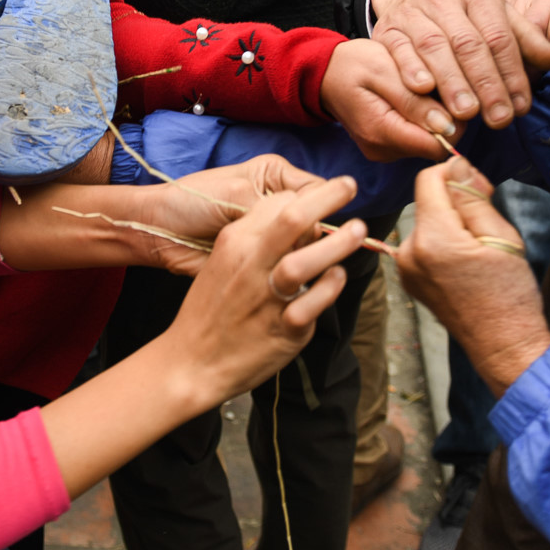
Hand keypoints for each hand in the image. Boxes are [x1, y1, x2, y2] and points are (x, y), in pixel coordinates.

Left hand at [138, 154, 325, 276]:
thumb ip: (276, 208)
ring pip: (305, 245)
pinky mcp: (264, 257)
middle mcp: (279, 202)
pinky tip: (279, 272)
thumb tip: (311, 226)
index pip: (318, 188)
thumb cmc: (191, 202)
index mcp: (275, 176)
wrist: (159, 232)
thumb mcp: (235, 195)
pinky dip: (287, 270)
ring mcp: (273, 232)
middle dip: (311, 233)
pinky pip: (288, 265)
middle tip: (295, 244)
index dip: (324, 206)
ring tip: (283, 259)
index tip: (320, 221)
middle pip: (315, 218)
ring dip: (299, 254)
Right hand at [162, 175, 363, 409]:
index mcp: (234, 242)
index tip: (326, 195)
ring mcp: (266, 298)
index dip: (307, 196)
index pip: (277, 204)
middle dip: (328, 196)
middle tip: (350, 186)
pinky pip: (313, 303)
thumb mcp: (224, 262)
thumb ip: (259, 240)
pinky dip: (331, 286)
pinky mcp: (283, 329)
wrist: (190, 363)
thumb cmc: (212, 309)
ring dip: (338, 242)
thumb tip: (304, 223)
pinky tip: (338, 276)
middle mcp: (250, 265)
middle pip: (293, 218)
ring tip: (359, 230)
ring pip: (305, 261)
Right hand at [321, 37, 456, 160]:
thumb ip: (413, 100)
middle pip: (435, 145)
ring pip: (428, 142)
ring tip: (420, 89)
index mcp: (381, 132)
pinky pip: (416, 138)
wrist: (324, 73)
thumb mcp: (382, 70)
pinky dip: (422, 119)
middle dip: (444, 118)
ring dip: (433, 118)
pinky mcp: (386, 147)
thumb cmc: (352, 65)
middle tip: (434, 85)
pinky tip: (412, 99)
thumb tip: (445, 126)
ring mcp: (383, 151)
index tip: (451, 93)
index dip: (453, 121)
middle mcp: (383, 150)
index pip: (437, 145)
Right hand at [370, 0, 549, 128]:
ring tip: (467, 113)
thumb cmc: (461, 14)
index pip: (498, 36)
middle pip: (468, 43)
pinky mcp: (388, 28)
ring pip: (434, 47)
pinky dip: (411, 71)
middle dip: (485, 84)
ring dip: (452, 83)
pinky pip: (400, 51)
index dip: (511, 74)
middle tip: (498, 118)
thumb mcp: (495, 16)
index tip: (521, 107)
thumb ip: (523, 38)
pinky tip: (424, 91)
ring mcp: (413, 10)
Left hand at [396, 157, 549, 396]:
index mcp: (433, 239)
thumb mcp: (501, 237)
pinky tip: (464, 260)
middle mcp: (409, 252)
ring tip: (478, 246)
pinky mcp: (408, 278)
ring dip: (449, 220)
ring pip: (426, 219)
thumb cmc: (510, 294)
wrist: (503, 345)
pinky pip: (421, 242)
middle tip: (487, 221)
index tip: (480, 189)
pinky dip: (441, 239)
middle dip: (455, 200)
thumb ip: (473, 197)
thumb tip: (454, 164)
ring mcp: (405, 269)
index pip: (428, 179)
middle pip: (427, 200)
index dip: (455, 174)